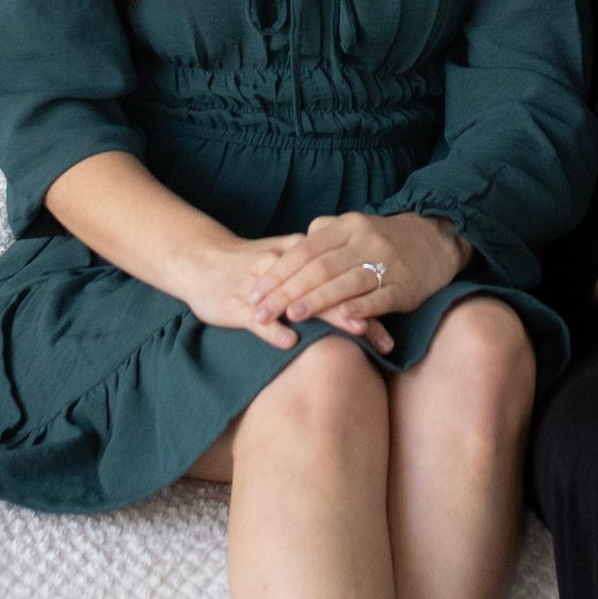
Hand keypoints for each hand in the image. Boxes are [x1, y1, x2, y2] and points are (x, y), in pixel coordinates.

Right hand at [176, 232, 392, 353]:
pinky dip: (273, 330)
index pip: (344, 279)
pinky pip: (257, 319)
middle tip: (388, 338)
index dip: (371, 301)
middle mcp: (289, 268)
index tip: (396, 322)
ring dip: (330, 317)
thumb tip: (357, 299)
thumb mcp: (289, 266)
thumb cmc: (251, 266)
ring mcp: (263, 286)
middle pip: (332, 290)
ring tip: (357, 331)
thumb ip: (319, 279)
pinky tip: (290, 342)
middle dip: (363, 314)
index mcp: (303, 256)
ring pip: (302, 302)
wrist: (201, 259)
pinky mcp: (237, 304)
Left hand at [246, 209, 468, 341]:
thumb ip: (324, 233)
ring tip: (291, 316)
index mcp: (349, 226)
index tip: (254, 291)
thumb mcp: (355, 226)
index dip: (278, 271)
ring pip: (346, 281)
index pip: (305, 250)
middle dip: (286, 291)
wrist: (438, 239)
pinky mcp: (406, 286)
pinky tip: (342, 320)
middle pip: (319, 267)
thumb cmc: (386, 238)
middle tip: (261, 311)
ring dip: (317, 300)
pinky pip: (380, 297)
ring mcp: (388, 263)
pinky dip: (360, 308)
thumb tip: (293, 245)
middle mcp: (366, 241)